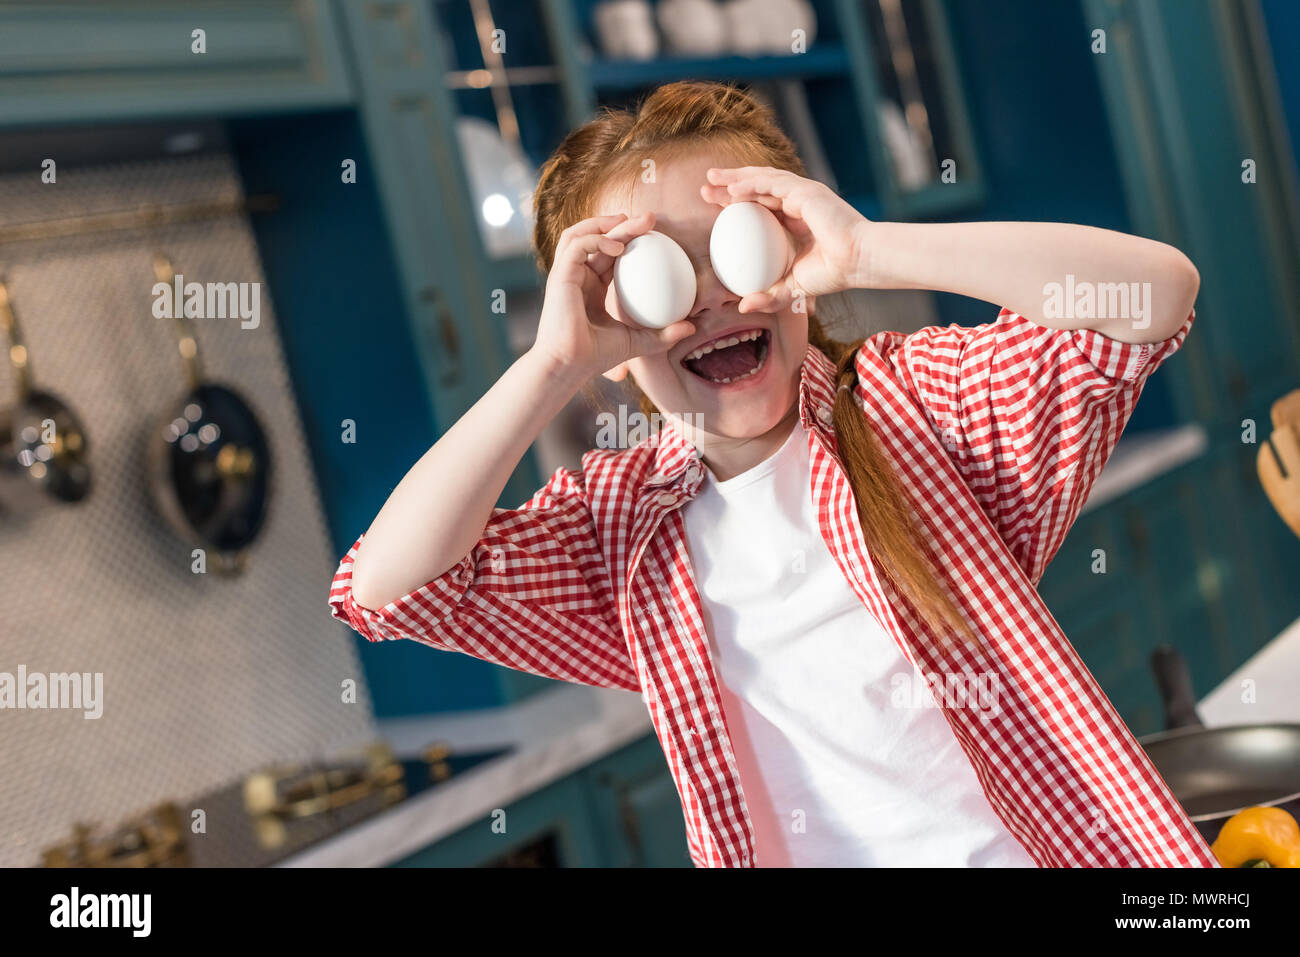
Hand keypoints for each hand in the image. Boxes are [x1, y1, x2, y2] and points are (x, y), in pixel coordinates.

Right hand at [532, 211, 695, 380]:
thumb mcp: (638, 342)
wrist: (570, 365)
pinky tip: (619, 246)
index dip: (629, 239)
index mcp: (591, 287)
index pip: (609, 254)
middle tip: (651, 218)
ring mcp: (566, 274)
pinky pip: (577, 245)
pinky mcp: (560, 274)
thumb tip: (690, 327)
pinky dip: (597, 239)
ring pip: (581, 234)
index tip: (654, 233)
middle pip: (598, 239)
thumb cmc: (596, 356)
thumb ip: (662, 334)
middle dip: (623, 224)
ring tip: (629, 220)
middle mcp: (577, 276)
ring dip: (604, 223)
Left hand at [702, 166, 872, 312]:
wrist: (857, 262)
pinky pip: (773, 184)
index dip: (734, 204)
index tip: (713, 206)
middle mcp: (796, 203)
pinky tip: (732, 188)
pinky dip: (752, 184)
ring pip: (762, 180)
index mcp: (793, 220)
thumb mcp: (792, 289)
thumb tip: (742, 308)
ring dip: (735, 178)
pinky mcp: (806, 192)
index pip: (758, 206)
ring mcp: (801, 194)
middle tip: (704, 187)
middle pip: (756, 188)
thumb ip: (768, 296)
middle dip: (728, 186)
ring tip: (712, 178)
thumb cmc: (832, 274)